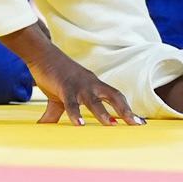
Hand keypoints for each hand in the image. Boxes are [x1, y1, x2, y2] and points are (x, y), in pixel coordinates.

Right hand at [0, 22, 143, 126]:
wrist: (42, 54)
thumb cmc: (54, 74)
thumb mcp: (59, 96)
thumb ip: (57, 113)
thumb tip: (44, 127)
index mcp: (94, 85)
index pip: (116, 96)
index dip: (127, 109)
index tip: (140, 122)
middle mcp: (91, 84)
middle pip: (113, 96)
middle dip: (125, 110)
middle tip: (136, 124)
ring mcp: (78, 85)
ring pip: (94, 100)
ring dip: (103, 113)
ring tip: (112, 126)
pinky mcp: (64, 86)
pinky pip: (71, 102)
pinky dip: (75, 113)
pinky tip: (80, 124)